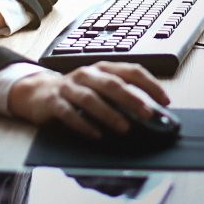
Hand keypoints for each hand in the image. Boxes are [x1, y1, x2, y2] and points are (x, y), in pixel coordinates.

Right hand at [6, 62, 169, 138]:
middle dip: (132, 98)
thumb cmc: (76, 92)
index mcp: (102, 68)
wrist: (37, 92)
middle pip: (111, 83)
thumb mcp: (99, 89)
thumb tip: (153, 114)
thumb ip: (121, 97)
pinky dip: (83, 124)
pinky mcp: (54, 101)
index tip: (165, 101)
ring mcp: (69, 86)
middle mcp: (87, 74)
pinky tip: (95, 134)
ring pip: (90, 98)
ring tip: (124, 128)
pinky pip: (68, 113)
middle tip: (148, 114)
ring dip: (109, 113)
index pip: (131, 71)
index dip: (150, 84)